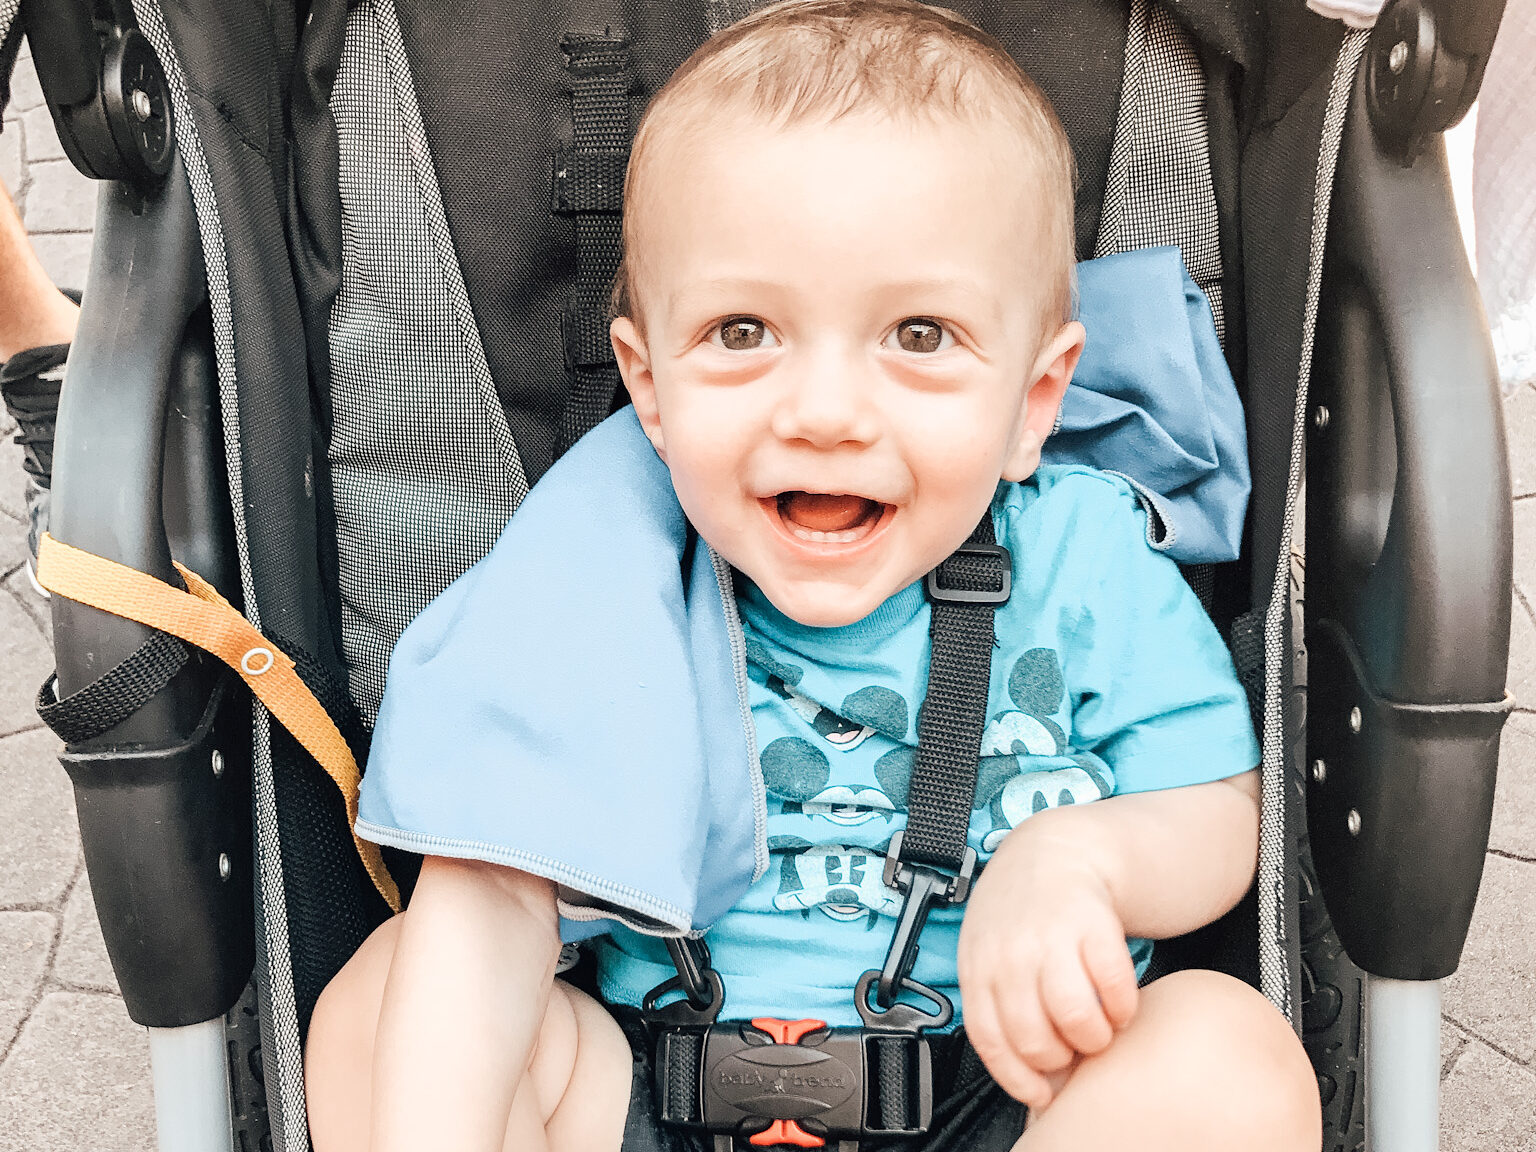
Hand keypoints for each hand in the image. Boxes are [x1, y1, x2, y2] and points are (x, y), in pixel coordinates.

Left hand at [956, 829, 1138, 1111]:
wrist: (1057, 849)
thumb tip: (1030, 1076)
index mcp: (979, 964)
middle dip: (1061, 1059)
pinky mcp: (1094, 923)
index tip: (1042, 1093)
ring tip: (1101, 1028)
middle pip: (1035, 1037)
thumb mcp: (991, 951)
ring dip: (1095, 1037)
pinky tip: (1121, 1002)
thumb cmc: (1023, 912)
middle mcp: (1010, 952)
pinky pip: (1114, 985)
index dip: (1018, 1077)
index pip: (990, 1039)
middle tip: (1075, 1049)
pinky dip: (1124, 1006)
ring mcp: (1051, 935)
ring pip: (1074, 1017)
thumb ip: (1001, 1004)